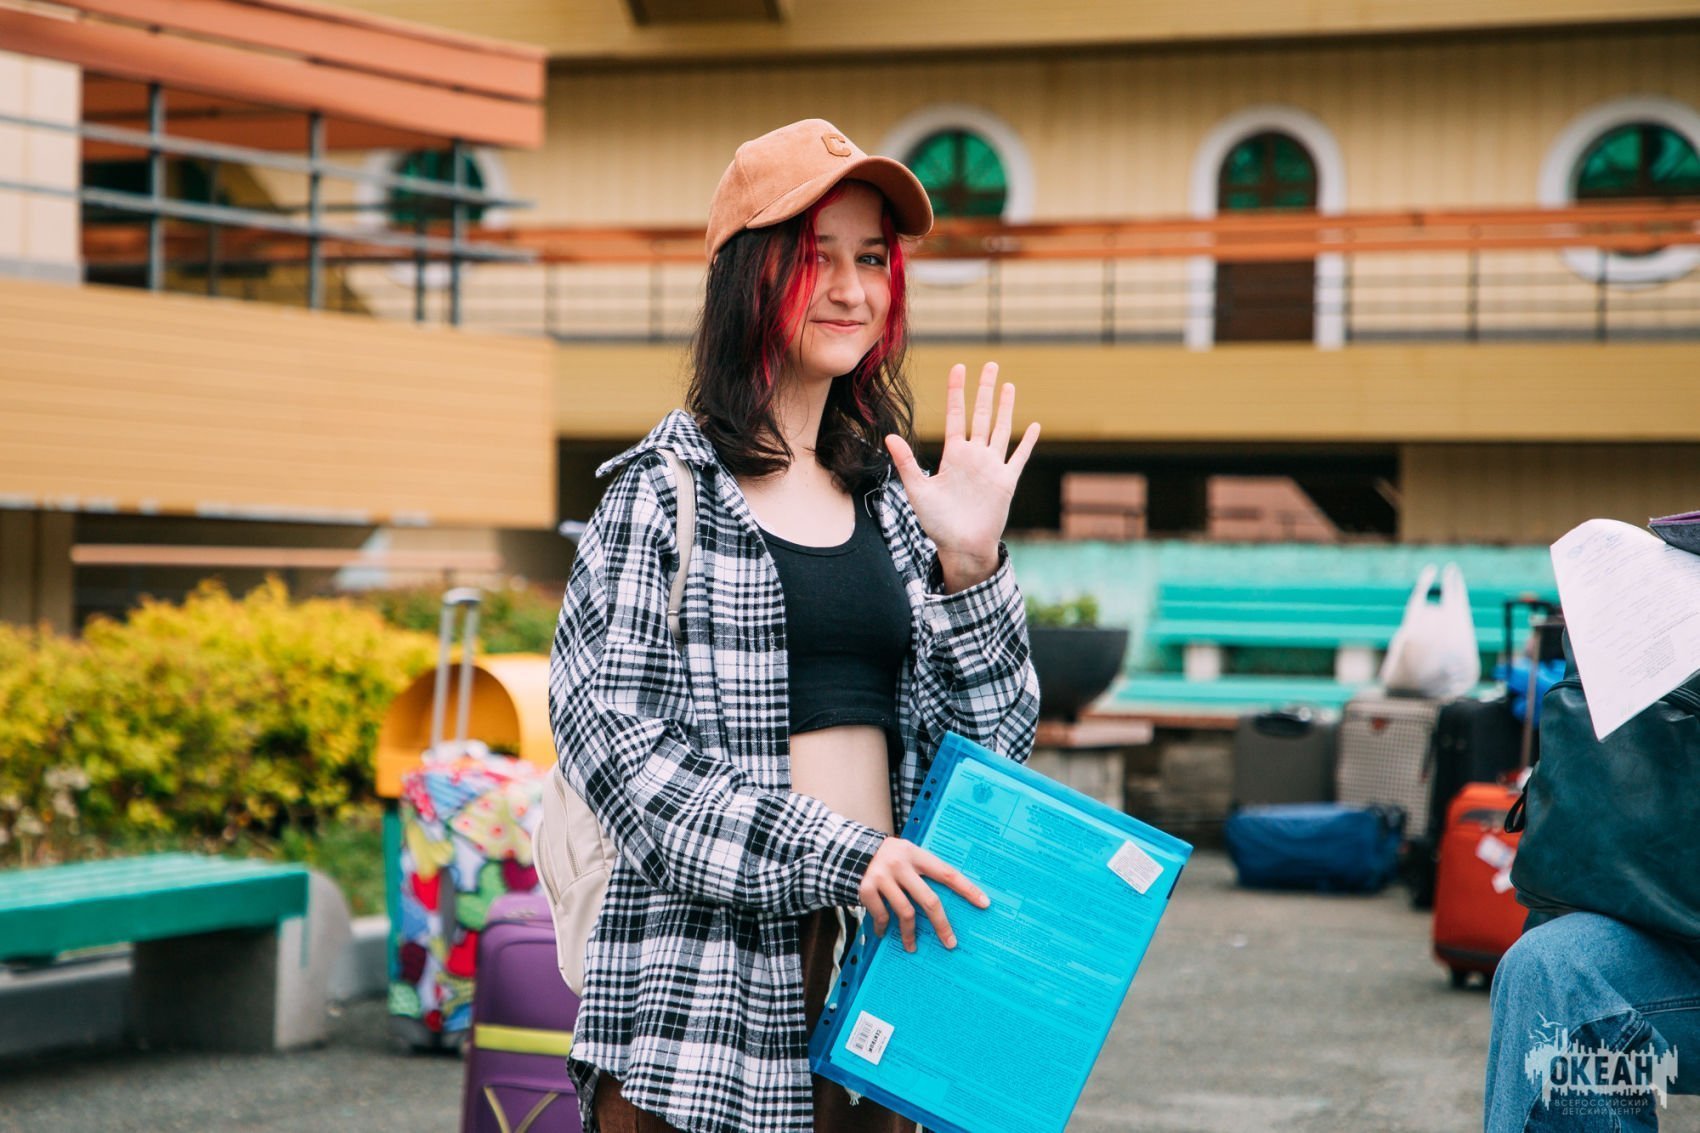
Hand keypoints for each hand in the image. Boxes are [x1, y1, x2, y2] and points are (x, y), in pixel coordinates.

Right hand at [857, 837, 989, 951]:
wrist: (850, 850)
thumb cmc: (889, 858)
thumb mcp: (907, 855)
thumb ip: (924, 871)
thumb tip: (952, 896)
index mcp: (916, 854)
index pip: (947, 873)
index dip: (967, 889)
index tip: (984, 903)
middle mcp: (900, 864)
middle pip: (929, 899)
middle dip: (941, 925)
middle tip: (950, 943)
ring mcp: (882, 877)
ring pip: (905, 912)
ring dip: (910, 933)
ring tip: (912, 946)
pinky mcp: (866, 889)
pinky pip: (881, 915)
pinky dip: (884, 927)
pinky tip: (884, 933)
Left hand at [885, 363, 1040, 592]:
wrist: (961, 546)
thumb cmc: (937, 522)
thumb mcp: (918, 491)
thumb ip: (906, 463)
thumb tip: (889, 437)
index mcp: (953, 455)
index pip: (957, 415)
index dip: (957, 392)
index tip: (958, 368)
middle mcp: (974, 456)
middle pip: (982, 415)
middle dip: (984, 390)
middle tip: (989, 364)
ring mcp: (991, 467)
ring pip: (1001, 429)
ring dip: (1006, 408)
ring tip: (1009, 385)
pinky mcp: (1006, 481)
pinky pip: (1019, 457)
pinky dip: (1027, 442)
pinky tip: (1034, 426)